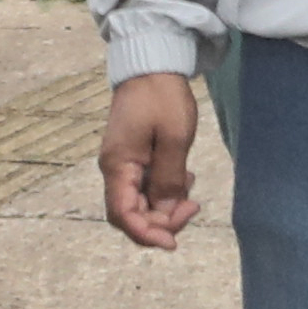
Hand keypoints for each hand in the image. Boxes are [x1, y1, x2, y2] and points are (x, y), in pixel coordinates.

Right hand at [101, 71, 204, 249]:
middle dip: (160, 222)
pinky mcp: (133, 158)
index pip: (123, 215)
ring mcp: (123, 164)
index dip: (146, 234)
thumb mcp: (174, 138)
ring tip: (191, 195)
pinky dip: (165, 192)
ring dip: (165, 208)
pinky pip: (146, 187)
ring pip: (140, 203)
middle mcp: (115, 169)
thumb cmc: (162, 97)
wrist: (152, 66)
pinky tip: (185, 181)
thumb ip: (169, 178)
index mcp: (118, 166)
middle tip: (193, 209)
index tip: (172, 242)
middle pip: (130, 214)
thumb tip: (165, 211)